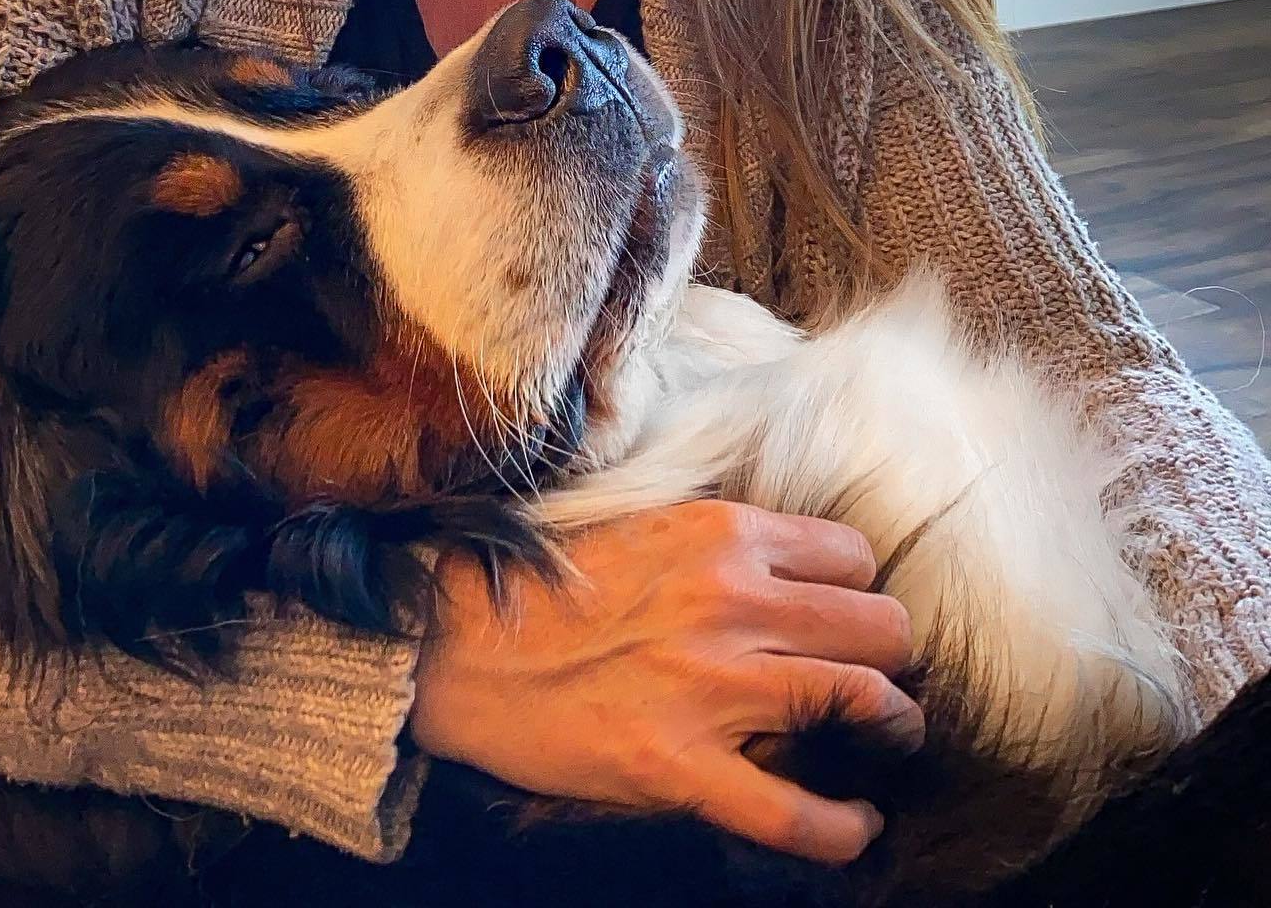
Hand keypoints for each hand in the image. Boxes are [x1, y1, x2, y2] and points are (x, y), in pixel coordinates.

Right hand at [409, 498, 922, 865]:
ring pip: (864, 700)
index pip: (852, 555)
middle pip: (879, 625)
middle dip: (891, 652)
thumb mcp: (641, 524)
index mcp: (720, 535)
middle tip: (880, 673)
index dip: (859, 588)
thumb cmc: (544, 585)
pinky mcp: (681, 767)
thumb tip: (788, 568)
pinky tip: (858, 822)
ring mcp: (712, 688)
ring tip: (892, 736)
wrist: (454, 649)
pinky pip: (797, 813)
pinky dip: (843, 826)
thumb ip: (720, 541)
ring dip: (894, 724)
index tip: (847, 611)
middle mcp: (732, 602)